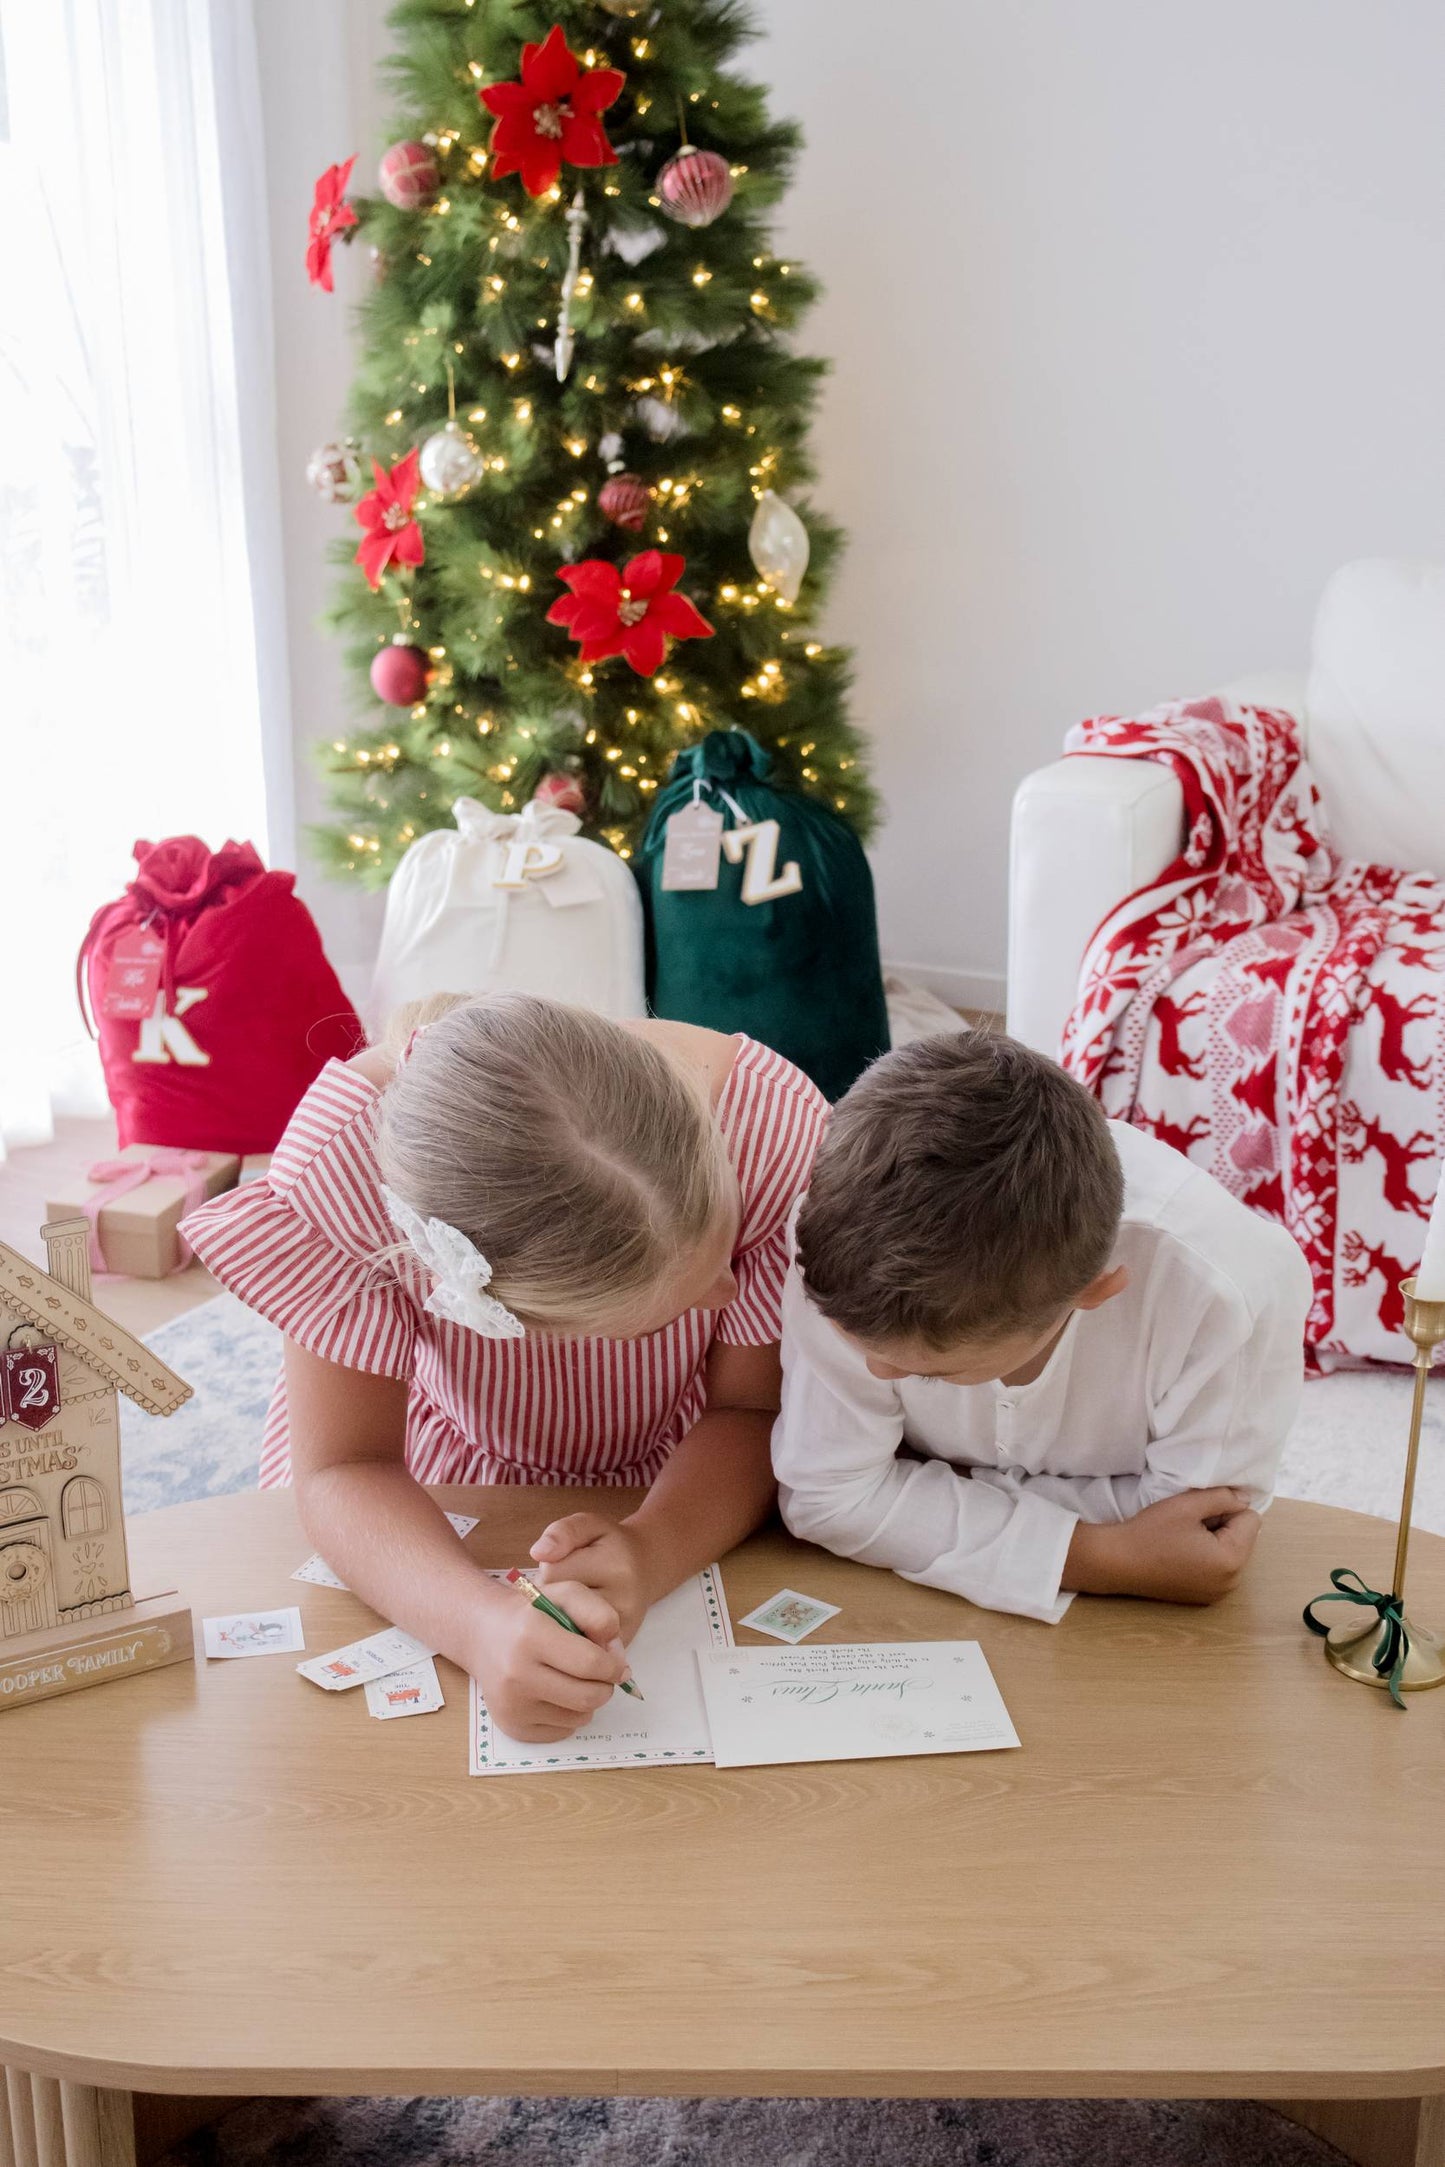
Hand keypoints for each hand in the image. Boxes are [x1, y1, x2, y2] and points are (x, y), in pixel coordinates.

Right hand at [469, 1576, 628, 1742]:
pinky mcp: (512, 1727)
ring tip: (574, 1679)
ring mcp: (512, 1705)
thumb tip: (616, 1658)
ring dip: (587, 1701)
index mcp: (530, 1636)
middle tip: (602, 1674)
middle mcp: (517, 1675)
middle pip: (587, 1697)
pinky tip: (556, 1693)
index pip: (590, 1664)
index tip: (617, 1663)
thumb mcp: (566, 1594)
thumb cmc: (530, 1612)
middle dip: (605, 1686)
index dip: (614, 1665)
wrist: (482, 1633)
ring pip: (579, 1718)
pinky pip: (562, 1732)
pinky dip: (569, 1715)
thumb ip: (599, 1616)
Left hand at [531, 1512, 657, 1642]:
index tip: (562, 1562)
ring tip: (573, 1598)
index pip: (553, 1572)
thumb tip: (538, 1552)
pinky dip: (572, 1631)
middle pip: (557, 1603)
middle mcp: (622, 1599)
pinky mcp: (618, 1644)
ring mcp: (622, 1626)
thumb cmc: (610, 1545)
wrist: (645, 1568)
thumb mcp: (588, 1525)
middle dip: (554, 1593)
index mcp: (613, 1565)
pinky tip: (579, 1616)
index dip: (549, 1567)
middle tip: (567, 1582)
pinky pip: (579, 1643)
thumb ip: (562, 1532)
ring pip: (565, 1626)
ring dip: (561, 1613)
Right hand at [1067, 1487, 1261, 1604]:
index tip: (1198, 1514)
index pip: (1251, 1520)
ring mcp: (1218, 1594)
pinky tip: (1180, 1555)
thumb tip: (1244, 1499)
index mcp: (1231, 1560)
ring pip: (1232, 1552)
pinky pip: (1220, 1569)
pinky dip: (1207, 1558)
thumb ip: (1223, 1497)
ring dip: (1215, 1541)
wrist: (1117, 1562)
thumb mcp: (1188, 1505)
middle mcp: (1231, 1582)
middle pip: (1244, 1538)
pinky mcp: (1205, 1598)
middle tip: (1188, 1526)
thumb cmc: (1151, 1532)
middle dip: (1222, 1527)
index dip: (1226, 1509)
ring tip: (1183, 1540)